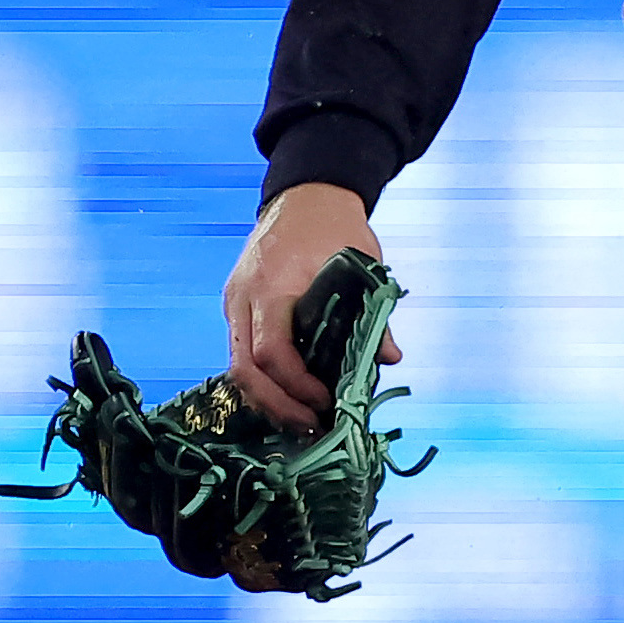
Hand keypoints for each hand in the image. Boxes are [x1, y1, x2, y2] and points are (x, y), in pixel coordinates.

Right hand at [224, 182, 395, 430]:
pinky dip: (264, 380)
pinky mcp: (238, 308)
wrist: (305, 195)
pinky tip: (290, 397)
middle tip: (312, 426)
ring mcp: (235, 303)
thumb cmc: (334, 226)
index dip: (296, 385)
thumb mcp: (363, 264)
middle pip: (244, 368)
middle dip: (277, 404)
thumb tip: (388, 358)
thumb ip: (372, 313)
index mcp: (272, 286)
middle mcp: (243, 298)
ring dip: (268, 398)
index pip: (270, 351)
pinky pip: (242, 353)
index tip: (325, 401)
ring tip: (304, 421)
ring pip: (237, 366)